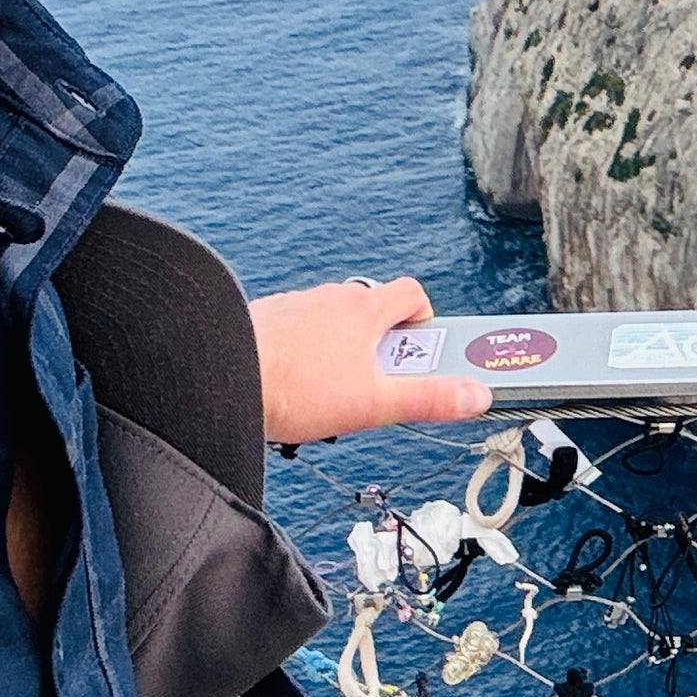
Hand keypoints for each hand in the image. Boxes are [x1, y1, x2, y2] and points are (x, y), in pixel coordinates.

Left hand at [249, 276, 490, 441]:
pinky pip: (296, 329)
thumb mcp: (372, 404)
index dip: (423, 318)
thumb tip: (476, 394)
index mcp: (364, 309)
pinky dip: (303, 349)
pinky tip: (292, 384)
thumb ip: (428, 398)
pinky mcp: (266, 319)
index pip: (410, 293)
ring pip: (331, 320)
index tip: (420, 348)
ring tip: (329, 390)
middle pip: (371, 309)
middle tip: (375, 381)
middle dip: (380, 342)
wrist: (220, 378)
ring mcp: (297, 305)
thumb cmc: (294, 390)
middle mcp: (331, 298)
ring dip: (340, 346)